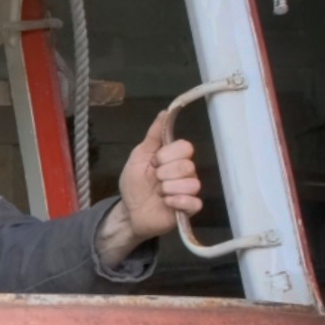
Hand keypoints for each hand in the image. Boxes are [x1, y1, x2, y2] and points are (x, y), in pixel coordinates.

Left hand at [115, 106, 203, 240]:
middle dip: (164, 174)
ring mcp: (189, 190)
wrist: (129, 212)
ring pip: (192, 184)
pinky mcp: (189, 208)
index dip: (168, 155)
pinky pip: (194, 202)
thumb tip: (164, 112)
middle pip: (188, 166)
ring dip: (168, 189)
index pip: (186, 147)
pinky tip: (167, 203)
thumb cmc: (134, 184)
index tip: (153, 162)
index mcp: (175, 157)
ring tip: (159, 193)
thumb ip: (153, 136)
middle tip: (155, 180)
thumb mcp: (138, 156)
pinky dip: (177, 202)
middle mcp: (186, 172)